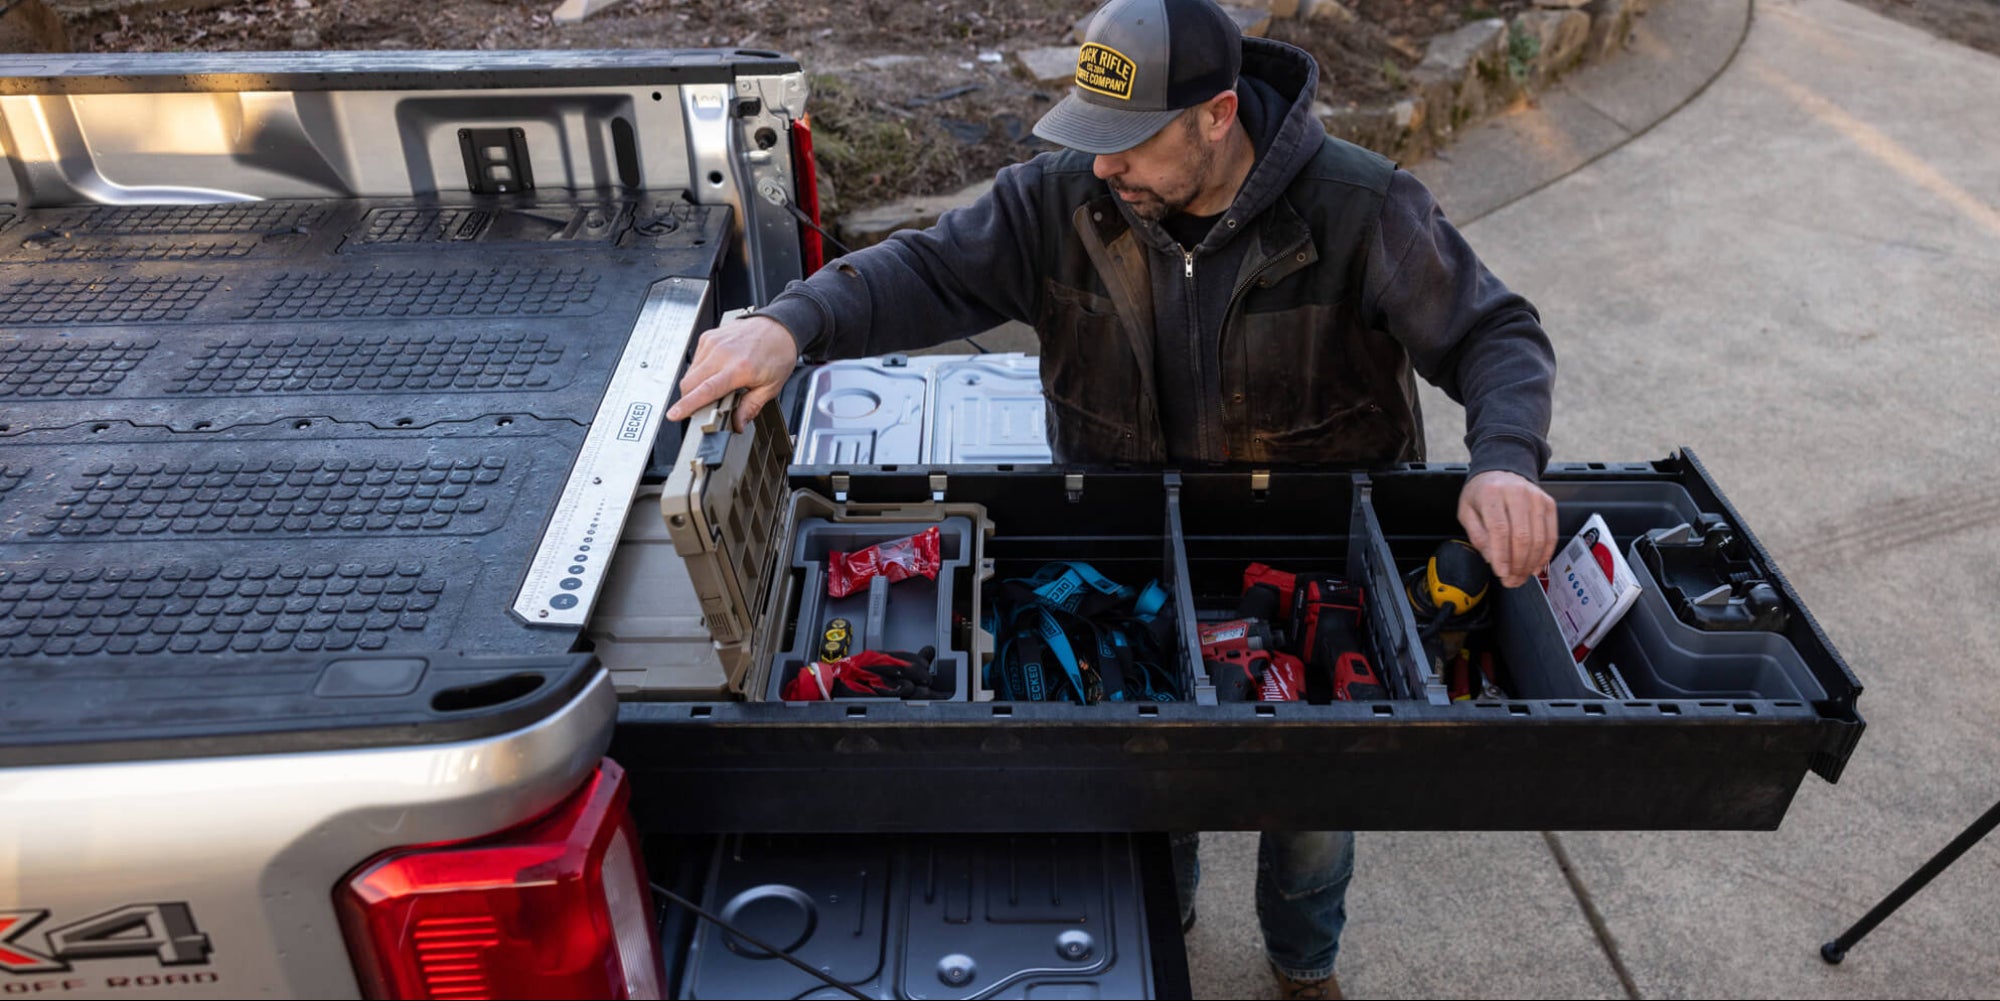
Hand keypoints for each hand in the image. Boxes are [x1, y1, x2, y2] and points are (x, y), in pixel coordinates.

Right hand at [664, 315, 799, 430]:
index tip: (674, 414)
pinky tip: (716, 372)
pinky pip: (695, 361)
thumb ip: (751, 407)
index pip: (706, 390)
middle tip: (704, 407)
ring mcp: (713, 343)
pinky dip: (700, 372)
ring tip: (717, 386)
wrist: (779, 327)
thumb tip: (738, 423)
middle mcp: (722, 354)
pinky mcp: (708, 337)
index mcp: (739, 368)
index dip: (687, 405)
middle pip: (690, 383)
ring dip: (696, 386)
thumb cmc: (777, 352)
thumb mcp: (771, 387)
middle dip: (689, 400)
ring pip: (690, 373)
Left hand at [1457, 470, 1557, 588]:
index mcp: (1492, 494)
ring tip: (1521, 577)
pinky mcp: (1548, 504)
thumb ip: (1477, 536)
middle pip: (1522, 536)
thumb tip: (1492, 559)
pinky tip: (1536, 566)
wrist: (1501, 470)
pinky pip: (1550, 534)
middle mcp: (1517, 493)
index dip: (1502, 555)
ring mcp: (1536, 498)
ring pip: (1538, 538)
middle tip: (1511, 580)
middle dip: (1517, 564)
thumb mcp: (1467, 511)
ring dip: (1531, 563)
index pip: (1500, 530)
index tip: (1501, 573)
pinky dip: (1545, 554)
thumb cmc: (1482, 493)